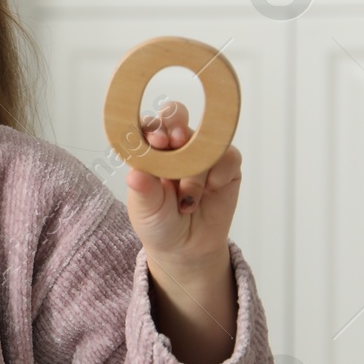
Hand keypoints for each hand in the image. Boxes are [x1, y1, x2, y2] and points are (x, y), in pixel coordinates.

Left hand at [123, 100, 241, 273]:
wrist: (187, 248)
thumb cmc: (159, 223)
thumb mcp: (146, 210)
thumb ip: (143, 191)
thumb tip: (134, 173)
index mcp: (148, 151)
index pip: (147, 126)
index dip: (152, 127)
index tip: (156, 141)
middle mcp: (174, 147)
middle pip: (176, 115)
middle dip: (176, 125)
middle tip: (174, 142)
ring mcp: (202, 153)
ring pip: (203, 141)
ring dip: (195, 171)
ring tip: (187, 201)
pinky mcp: (226, 166)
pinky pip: (229, 156)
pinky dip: (219, 175)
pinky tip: (210, 192)